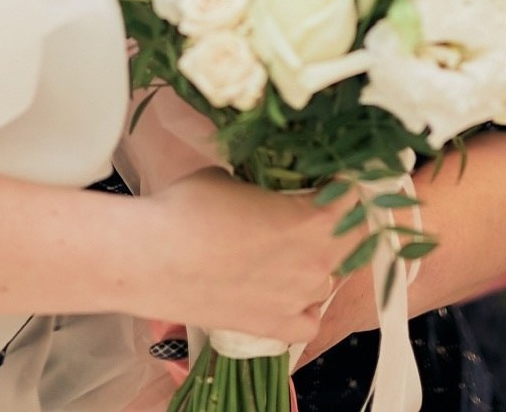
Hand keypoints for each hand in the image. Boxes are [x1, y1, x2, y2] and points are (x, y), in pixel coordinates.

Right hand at [135, 172, 338, 346]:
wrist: (150, 258)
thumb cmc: (188, 208)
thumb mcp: (232, 178)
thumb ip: (263, 187)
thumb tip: (262, 192)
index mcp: (315, 219)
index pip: (355, 199)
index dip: (344, 186)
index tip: (329, 180)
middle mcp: (316, 263)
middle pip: (354, 241)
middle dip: (340, 223)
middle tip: (314, 211)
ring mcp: (298, 299)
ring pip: (329, 280)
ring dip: (317, 264)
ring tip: (285, 252)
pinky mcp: (273, 327)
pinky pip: (310, 321)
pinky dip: (305, 308)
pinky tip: (286, 294)